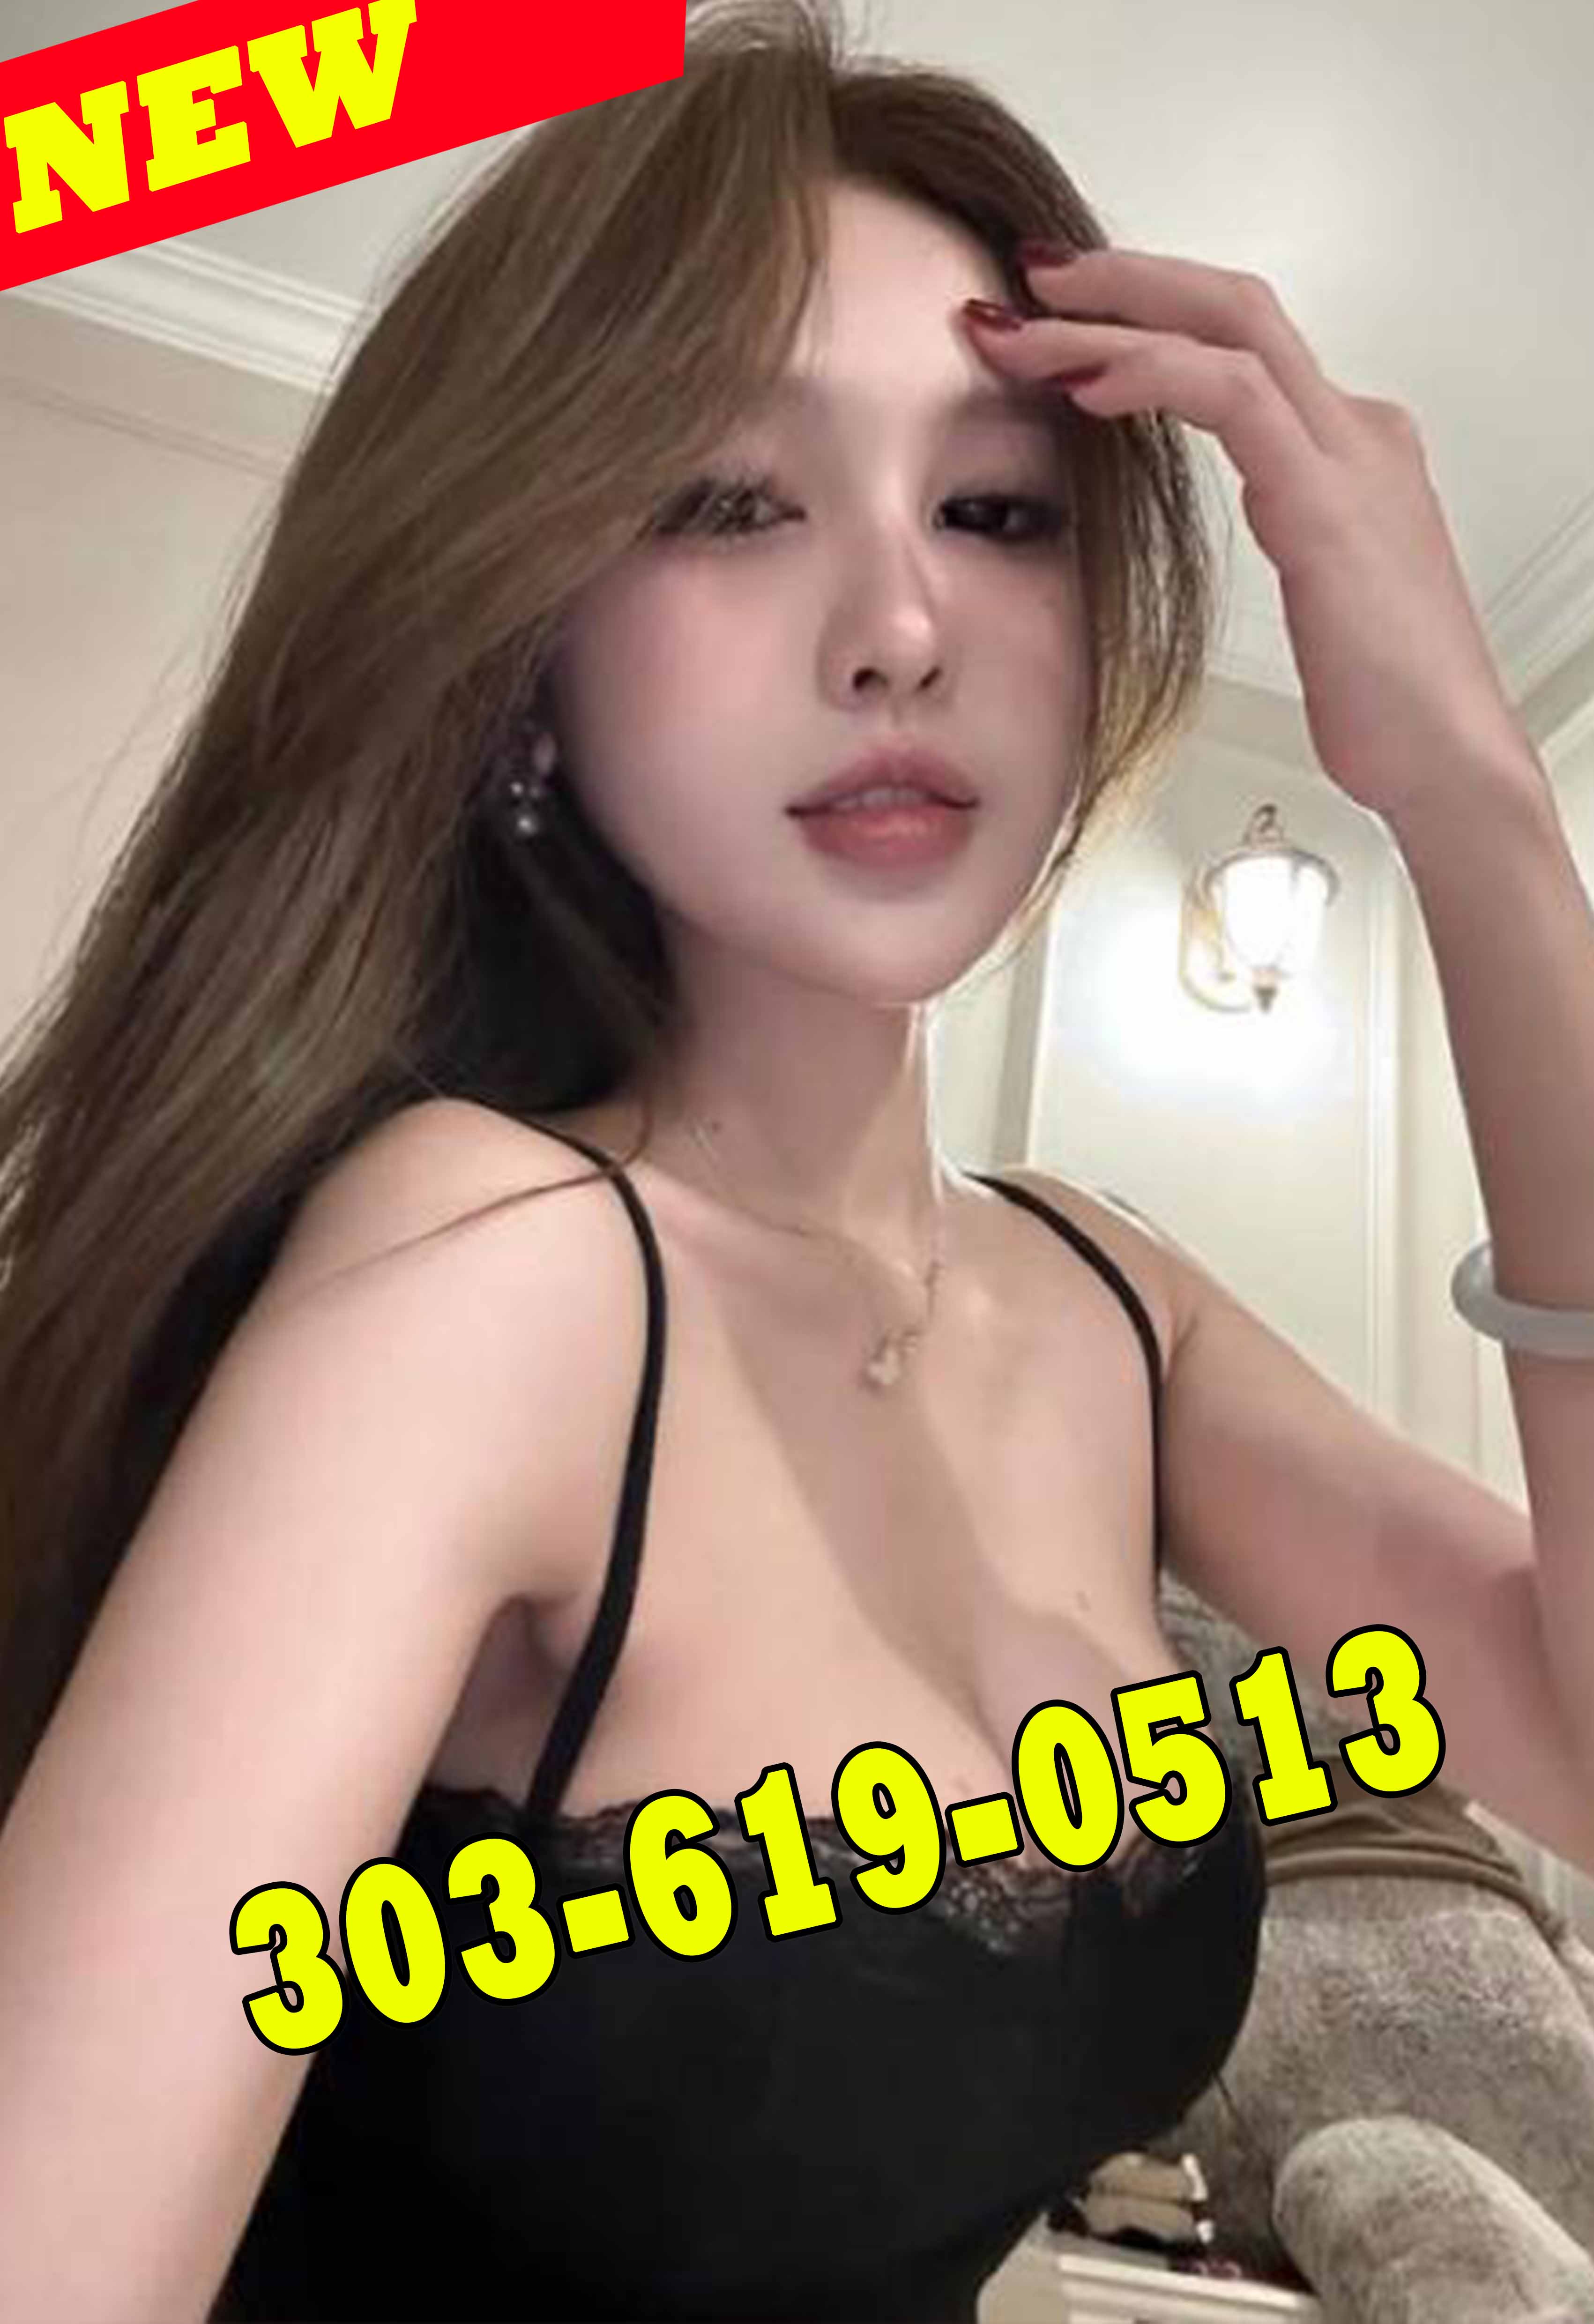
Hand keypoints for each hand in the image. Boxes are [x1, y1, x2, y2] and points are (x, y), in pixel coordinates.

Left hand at [963, 249, 1538, 820]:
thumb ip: (1292, 520)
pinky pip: (1233, 398)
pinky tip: (1085, 384)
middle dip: (1122, 279)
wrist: (1447, 759)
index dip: (1147, 312)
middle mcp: (1353, 432)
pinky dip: (1152, 375)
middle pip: (1230, 305)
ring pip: (1224, 332)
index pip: (1239, 340)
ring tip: (1022, 330)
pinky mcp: (1326, 505)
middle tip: (1027, 276)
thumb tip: (1257, 501)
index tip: (1060, 317)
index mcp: (1347, 449)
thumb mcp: (1323, 586)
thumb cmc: (1383, 698)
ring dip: (1112, 319)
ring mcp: (1346, 458)